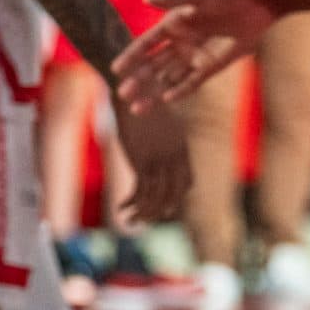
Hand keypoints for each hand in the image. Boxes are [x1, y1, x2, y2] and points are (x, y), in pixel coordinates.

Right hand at [110, 96, 189, 227]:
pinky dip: (131, 204)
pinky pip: (140, 191)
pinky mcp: (142, 160)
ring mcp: (159, 159)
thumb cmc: (139, 100)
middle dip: (163, 209)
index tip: (167, 204)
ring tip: (132, 221)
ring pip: (157, 196)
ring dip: (144, 213)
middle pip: (175, 193)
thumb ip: (160, 136)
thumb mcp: (156, 120)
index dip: (178, 195)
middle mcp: (174, 155)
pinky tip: (121, 208)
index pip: (187, 181)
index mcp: (180, 146)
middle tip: (148, 218)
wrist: (128, 89)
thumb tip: (152, 141)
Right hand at [111, 0, 279, 111]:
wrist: (260, 5)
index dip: (130, 56)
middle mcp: (180, 43)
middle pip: (153, 65)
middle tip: (123, 94)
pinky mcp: (212, 66)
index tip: (116, 70)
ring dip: (153, 93)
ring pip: (168, 78)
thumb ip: (174, 0)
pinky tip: (166, 100)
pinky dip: (179, 91)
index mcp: (172, 25)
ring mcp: (195, 56)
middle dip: (138, 80)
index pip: (146, 44)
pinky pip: (192, 82)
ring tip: (137, 109)